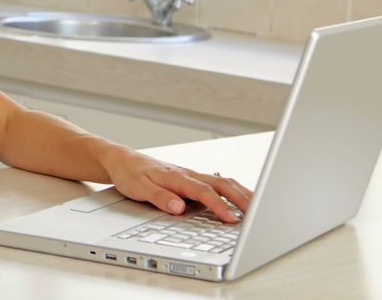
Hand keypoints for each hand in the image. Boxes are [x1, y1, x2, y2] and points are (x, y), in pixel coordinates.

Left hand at [103, 149, 252, 223]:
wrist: (122, 160)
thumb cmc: (130, 174)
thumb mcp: (139, 188)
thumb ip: (160, 198)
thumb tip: (179, 208)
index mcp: (177, 177)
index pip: (204, 193)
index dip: (219, 207)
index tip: (231, 220)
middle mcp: (188, 174)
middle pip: (222, 184)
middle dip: (242, 198)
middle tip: (259, 214)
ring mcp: (191, 175)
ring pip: (223, 182)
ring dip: (241, 193)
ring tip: (258, 207)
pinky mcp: (191, 179)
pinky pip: (217, 183)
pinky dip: (233, 190)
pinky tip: (240, 198)